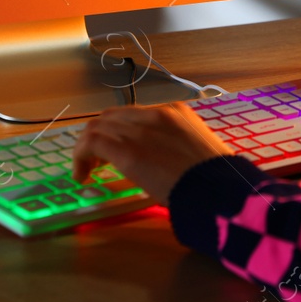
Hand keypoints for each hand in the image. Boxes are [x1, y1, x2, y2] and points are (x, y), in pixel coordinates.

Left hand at [71, 102, 233, 204]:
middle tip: (96, 161)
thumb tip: (168, 164)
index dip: (118, 131)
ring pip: (97, 127)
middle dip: (99, 136)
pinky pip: (91, 144)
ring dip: (86, 148)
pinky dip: (80, 157)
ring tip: (86, 170)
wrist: (220, 189)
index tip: (114, 152)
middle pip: (111, 117)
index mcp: (176, 111)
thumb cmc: (217, 178)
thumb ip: (178, 148)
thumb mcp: (198, 151)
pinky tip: (81, 176)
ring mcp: (140, 130)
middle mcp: (155, 114)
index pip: (133, 114)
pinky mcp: (128, 150)